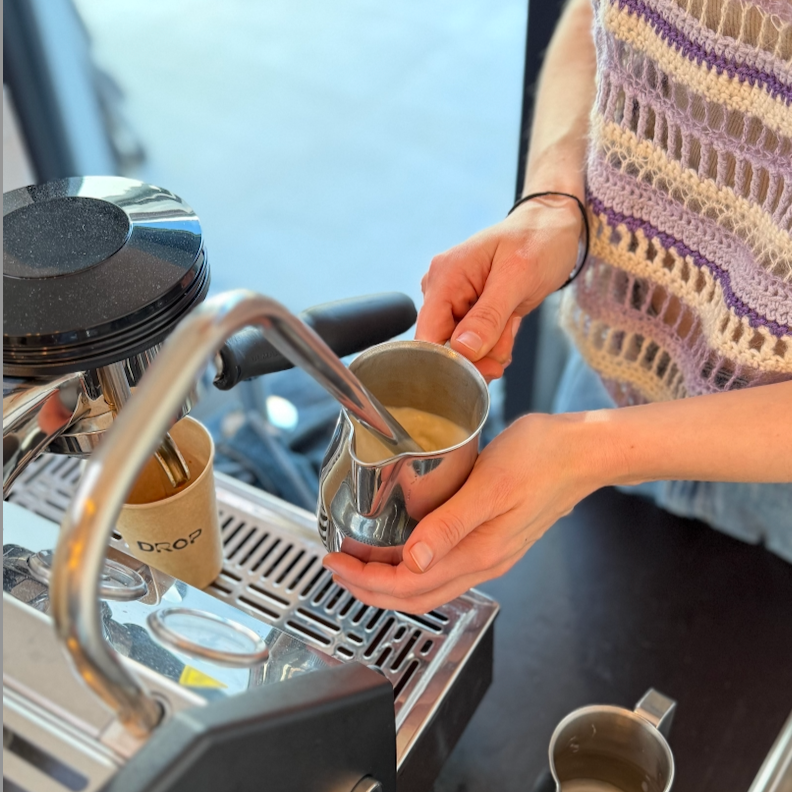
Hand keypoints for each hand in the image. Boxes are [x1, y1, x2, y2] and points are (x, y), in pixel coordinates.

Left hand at [323, 412, 607, 612]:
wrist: (582, 452)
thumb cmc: (542, 459)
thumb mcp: (490, 486)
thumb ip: (450, 524)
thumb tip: (414, 560)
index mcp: (480, 552)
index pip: (410, 585)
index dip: (367, 581)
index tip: (336, 564)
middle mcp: (484, 561)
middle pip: (416, 595)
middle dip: (370, 588)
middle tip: (336, 568)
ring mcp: (490, 553)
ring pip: (429, 585)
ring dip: (389, 580)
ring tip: (359, 562)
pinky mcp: (493, 539)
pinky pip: (445, 567)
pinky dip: (413, 566)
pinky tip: (402, 549)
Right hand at [417, 194, 581, 379]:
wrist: (554, 229)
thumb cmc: (538, 240)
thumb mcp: (518, 276)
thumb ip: (489, 315)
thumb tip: (463, 349)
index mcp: (445, 277)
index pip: (427, 333)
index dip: (448, 359)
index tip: (481, 369)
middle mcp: (443, 289)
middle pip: (445, 345)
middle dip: (478, 355)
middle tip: (506, 343)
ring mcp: (455, 301)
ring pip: (462, 348)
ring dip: (491, 348)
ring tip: (512, 323)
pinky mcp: (469, 310)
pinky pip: (475, 342)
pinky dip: (495, 343)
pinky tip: (509, 324)